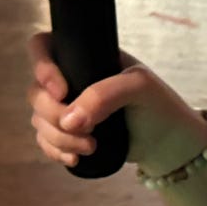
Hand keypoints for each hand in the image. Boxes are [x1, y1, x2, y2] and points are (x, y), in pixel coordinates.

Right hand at [26, 32, 206, 174]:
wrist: (170, 144)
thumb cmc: (160, 106)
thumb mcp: (140, 87)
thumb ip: (104, 95)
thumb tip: (69, 119)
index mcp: (86, 56)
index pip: (44, 47)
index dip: (42, 67)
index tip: (62, 92)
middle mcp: (72, 79)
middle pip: (36, 91)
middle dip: (53, 115)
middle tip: (85, 130)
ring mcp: (69, 107)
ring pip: (39, 119)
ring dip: (59, 138)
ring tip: (90, 147)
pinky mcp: (70, 133)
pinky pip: (45, 140)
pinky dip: (54, 150)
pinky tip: (75, 158)